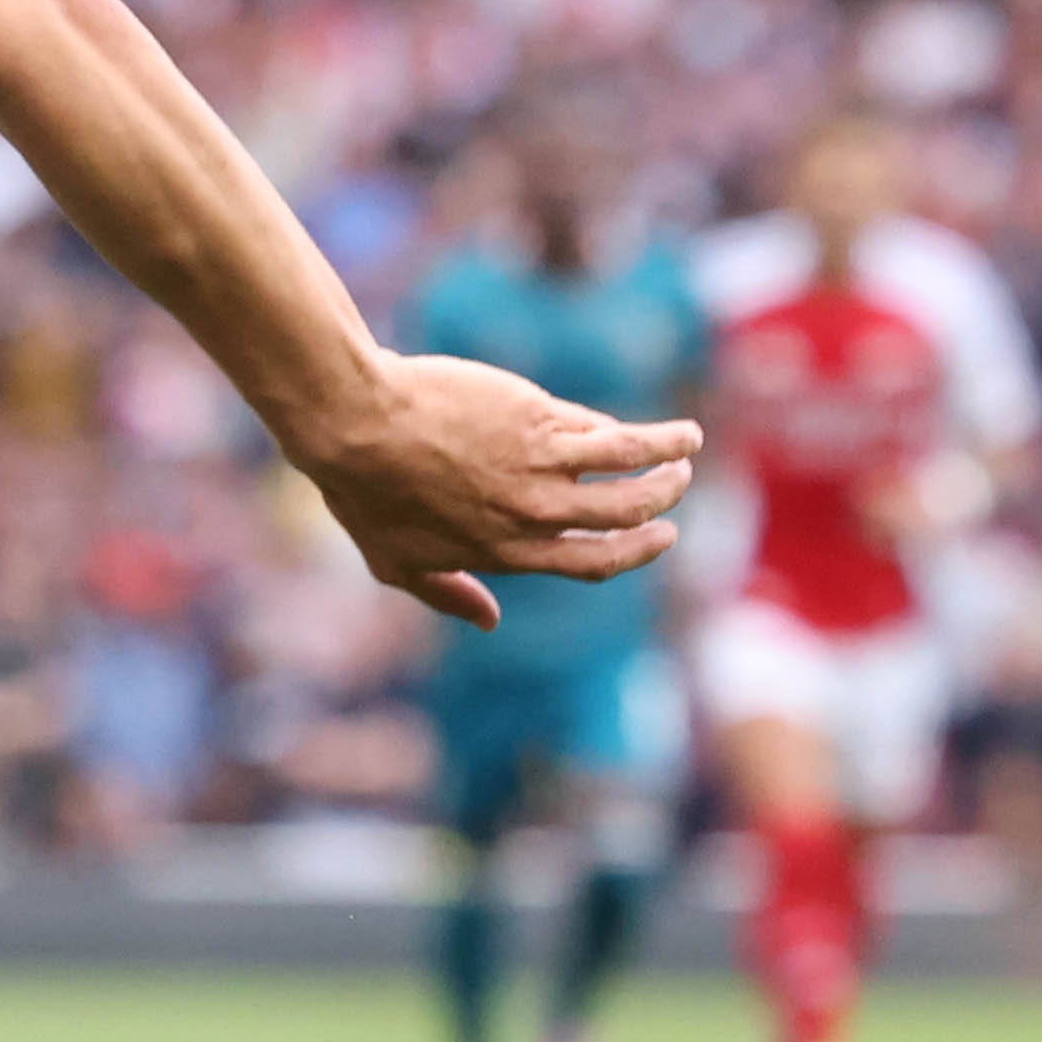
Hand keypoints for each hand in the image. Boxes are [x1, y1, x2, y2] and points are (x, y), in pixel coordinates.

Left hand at [299, 352, 698, 632]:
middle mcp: (533, 516)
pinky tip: (670, 430)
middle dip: (659, 505)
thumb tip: (490, 621)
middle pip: (621, 517)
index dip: (631, 553)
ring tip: (688, 448)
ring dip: (670, 464)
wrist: (354, 422)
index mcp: (504, 551)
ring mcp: (542, 469)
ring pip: (630, 474)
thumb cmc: (362, 487)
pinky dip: (651, 435)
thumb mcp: (394, 561)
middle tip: (677, 488)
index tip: (658, 538)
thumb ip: (448, 592)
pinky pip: (611, 434)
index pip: (588, 563)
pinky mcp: (541, 421)